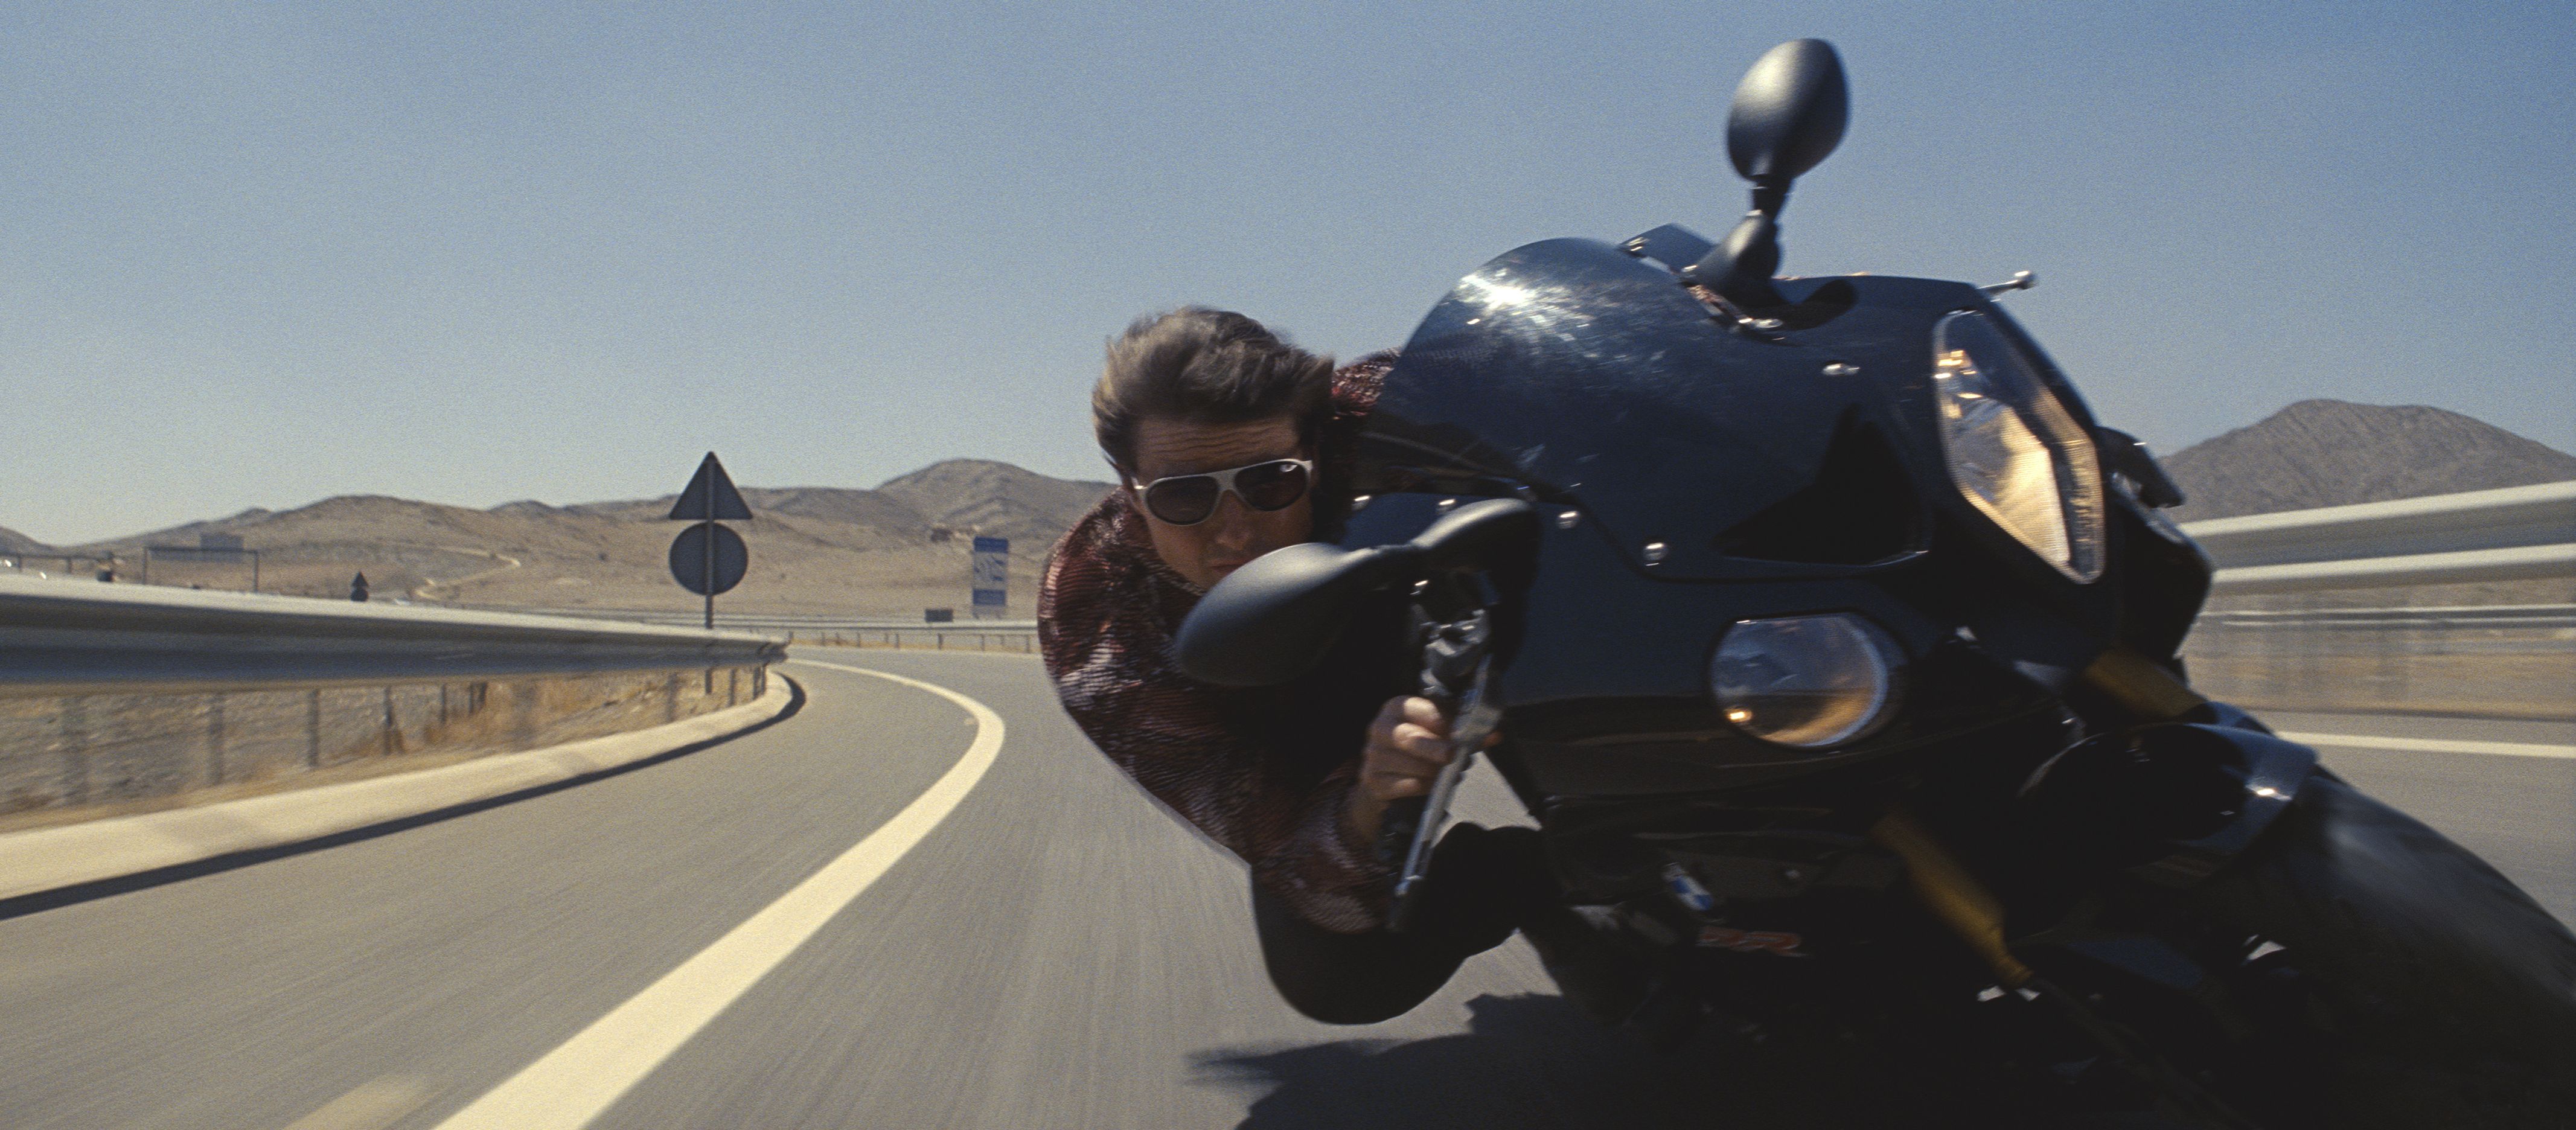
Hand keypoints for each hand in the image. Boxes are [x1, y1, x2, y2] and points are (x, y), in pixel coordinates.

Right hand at [1347, 695, 1496, 842]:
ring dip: (1434, 771)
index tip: (1456, 730)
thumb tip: (1495, 735)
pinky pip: (1406, 785)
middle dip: (1433, 747)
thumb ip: (1463, 731)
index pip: (1416, 709)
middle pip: (1408, 737)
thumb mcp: (1436, 732)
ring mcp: (1373, 755)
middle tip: (1451, 755)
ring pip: (1410, 765)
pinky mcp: (1374, 780)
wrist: (1386, 778)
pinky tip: (1435, 784)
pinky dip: (1425, 786)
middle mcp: (1380, 729)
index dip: (1438, 720)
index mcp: (1395, 708)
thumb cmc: (1416, 749)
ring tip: (1451, 773)